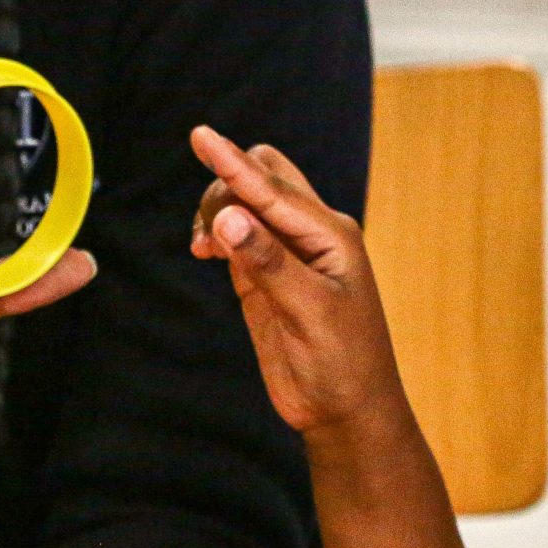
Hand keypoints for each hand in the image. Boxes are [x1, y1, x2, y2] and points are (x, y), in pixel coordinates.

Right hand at [187, 125, 411, 444]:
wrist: (347, 412)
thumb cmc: (343, 364)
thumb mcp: (310, 314)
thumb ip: (269, 264)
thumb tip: (228, 218)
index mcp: (331, 234)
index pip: (273, 189)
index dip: (233, 163)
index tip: (200, 136)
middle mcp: (311, 234)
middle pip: (263, 177)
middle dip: (227, 184)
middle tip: (208, 232)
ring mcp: (287, 253)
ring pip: (246, 203)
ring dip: (218, 211)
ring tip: (203, 249)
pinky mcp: (266, 275)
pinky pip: (236, 235)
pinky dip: (216, 232)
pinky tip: (206, 251)